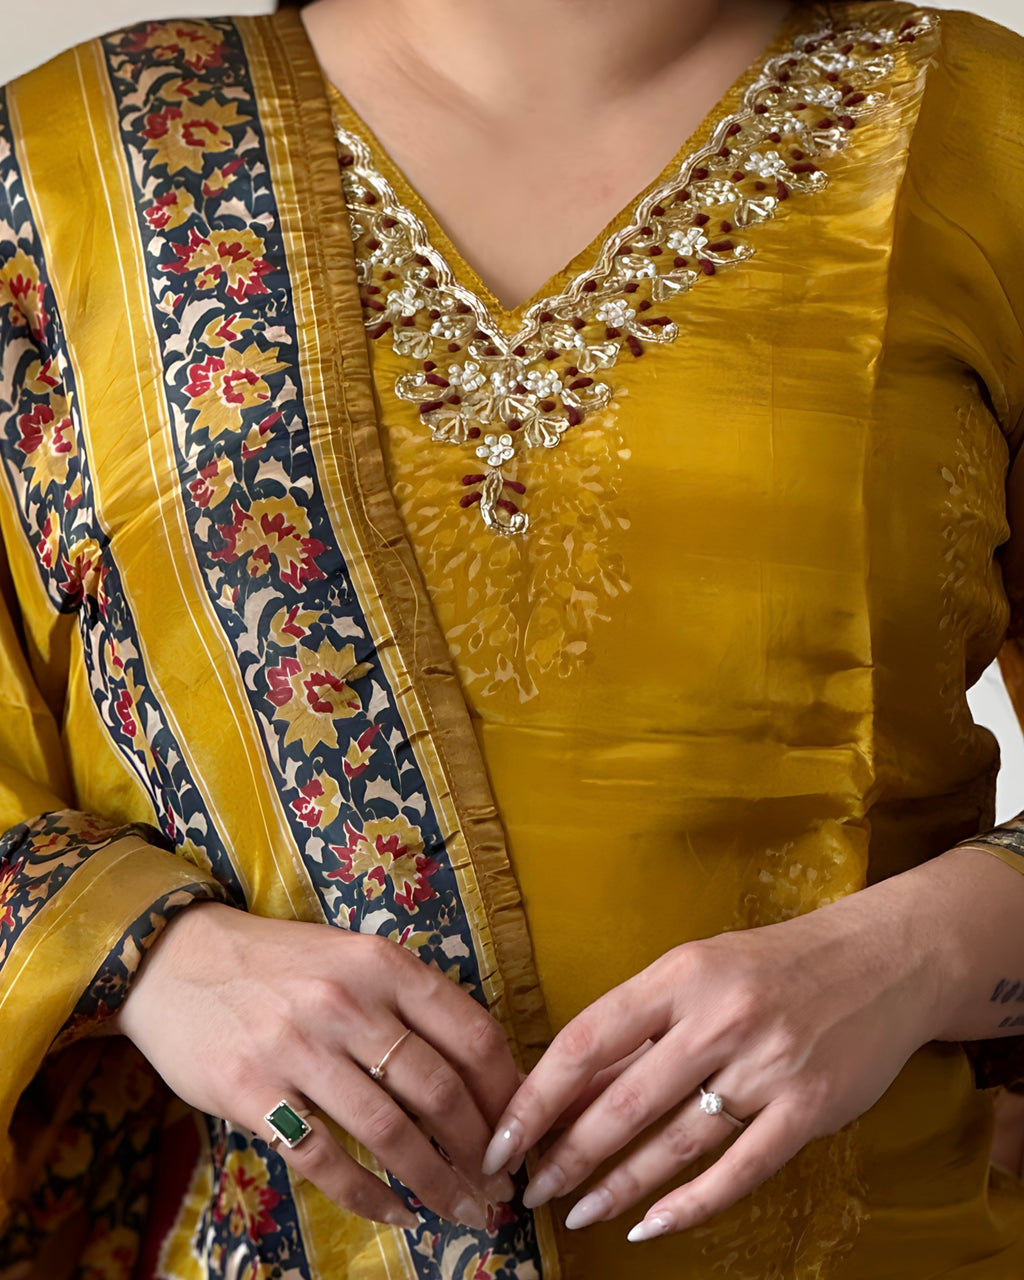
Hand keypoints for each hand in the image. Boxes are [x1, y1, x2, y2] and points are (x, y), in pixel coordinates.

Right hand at [116, 902, 516, 1227]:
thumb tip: (479, 1070)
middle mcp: (347, 1004)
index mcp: (383, 964)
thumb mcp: (353, 958)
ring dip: (437, 1183)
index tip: (520, 1128)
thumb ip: (409, 1003)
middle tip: (499, 1186)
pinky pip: (326, 1161)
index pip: (471, 1033)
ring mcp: (298, 1050)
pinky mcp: (253, 1093)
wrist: (177, 961)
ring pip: (391, 1133)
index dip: (507, 1091)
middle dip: (480, 1150)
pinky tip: (396, 1214)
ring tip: (462, 1210)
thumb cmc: (280, 962)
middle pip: (440, 1091)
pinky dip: (370, 1197)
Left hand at [481, 890, 938, 1240]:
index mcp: (680, 974)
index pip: (587, 1040)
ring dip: (617, 1187)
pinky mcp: (808, 1108)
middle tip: (530, 1190)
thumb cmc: (772, 965)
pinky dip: (689, 1205)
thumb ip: (641, 1024)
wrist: (882, 961)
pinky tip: (649, 1227)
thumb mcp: (698, 969)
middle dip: (567, 1155)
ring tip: (576, 1212)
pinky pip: (739, 1170)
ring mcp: (766, 1066)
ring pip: (673, 1142)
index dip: (537, 1096)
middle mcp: (719, 1017)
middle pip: (624, 1101)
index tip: (502, 1136)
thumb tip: (567, 1086)